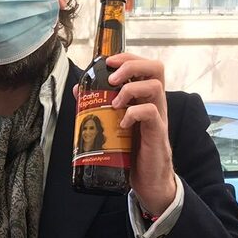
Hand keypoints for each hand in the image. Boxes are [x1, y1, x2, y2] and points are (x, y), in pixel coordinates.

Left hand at [107, 52, 176, 215]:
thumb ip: (99, 106)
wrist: (147, 180)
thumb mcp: (113, 124)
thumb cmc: (132, 151)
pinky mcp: (157, 133)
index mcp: (144, 97)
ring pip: (155, 87)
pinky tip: (122, 122)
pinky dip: (134, 113)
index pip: (145, 66)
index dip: (128, 57)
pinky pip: (151, 113)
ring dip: (130, 89)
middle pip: (155, 68)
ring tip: (114, 102)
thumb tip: (78, 90)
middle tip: (112, 78)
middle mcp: (154, 103)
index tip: (108, 61)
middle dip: (131, 66)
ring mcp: (158, 116)